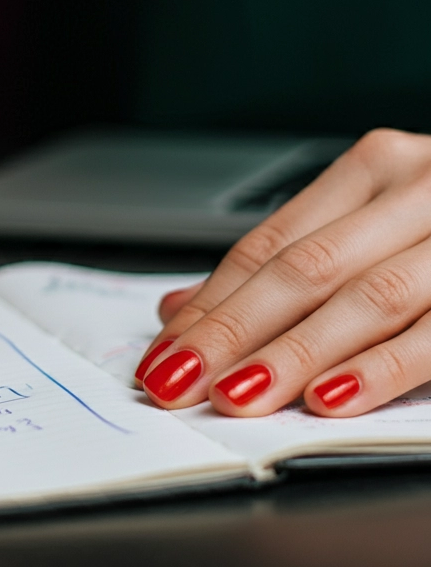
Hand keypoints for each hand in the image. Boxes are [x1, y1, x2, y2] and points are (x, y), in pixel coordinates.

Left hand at [136, 129, 430, 416]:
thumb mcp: (372, 225)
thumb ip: (287, 261)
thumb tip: (181, 305)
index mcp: (376, 169)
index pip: (268, 244)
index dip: (210, 303)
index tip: (161, 352)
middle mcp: (421, 185)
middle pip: (303, 269)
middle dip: (230, 332)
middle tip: (176, 381)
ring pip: (365, 297)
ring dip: (294, 354)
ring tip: (237, 395)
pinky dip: (386, 366)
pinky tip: (334, 397)